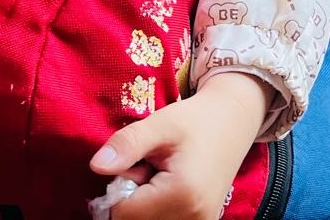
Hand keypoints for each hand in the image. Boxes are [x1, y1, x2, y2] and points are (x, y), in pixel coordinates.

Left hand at [90, 73, 273, 219]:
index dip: (120, 188)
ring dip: (145, 205)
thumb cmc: (196, 120)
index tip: (136, 164)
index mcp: (181, 194)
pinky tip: (169, 187)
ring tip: (160, 176)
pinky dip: (159, 209)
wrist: (233, 122)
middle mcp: (194, 219)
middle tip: (148, 168)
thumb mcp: (160, 124)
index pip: (123, 214)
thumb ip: (127, 145)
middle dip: (132, 199)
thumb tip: (96, 166)